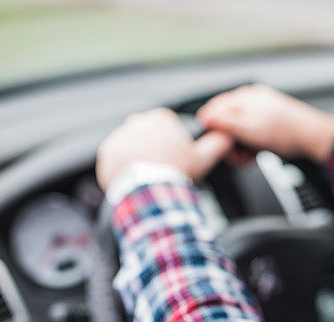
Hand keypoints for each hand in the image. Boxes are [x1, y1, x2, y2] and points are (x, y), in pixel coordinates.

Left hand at [96, 107, 232, 191]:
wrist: (150, 191)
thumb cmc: (176, 172)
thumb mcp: (203, 158)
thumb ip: (217, 144)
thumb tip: (226, 136)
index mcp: (161, 118)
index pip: (167, 127)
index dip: (173, 144)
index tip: (175, 159)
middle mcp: (137, 121)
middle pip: (148, 136)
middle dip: (154, 149)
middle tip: (162, 169)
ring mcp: (120, 136)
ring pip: (131, 146)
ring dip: (138, 158)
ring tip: (148, 177)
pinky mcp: (106, 152)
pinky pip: (115, 159)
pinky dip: (123, 168)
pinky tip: (135, 180)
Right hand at [196, 84, 333, 163]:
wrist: (312, 137)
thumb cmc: (287, 132)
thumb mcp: (252, 129)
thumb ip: (227, 123)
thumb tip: (206, 119)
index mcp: (244, 97)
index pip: (213, 109)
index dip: (212, 129)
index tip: (217, 145)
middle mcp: (250, 100)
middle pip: (225, 121)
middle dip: (228, 141)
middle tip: (236, 155)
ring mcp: (259, 110)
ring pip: (237, 129)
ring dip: (240, 146)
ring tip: (248, 156)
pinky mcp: (266, 121)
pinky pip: (249, 133)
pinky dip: (250, 145)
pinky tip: (255, 153)